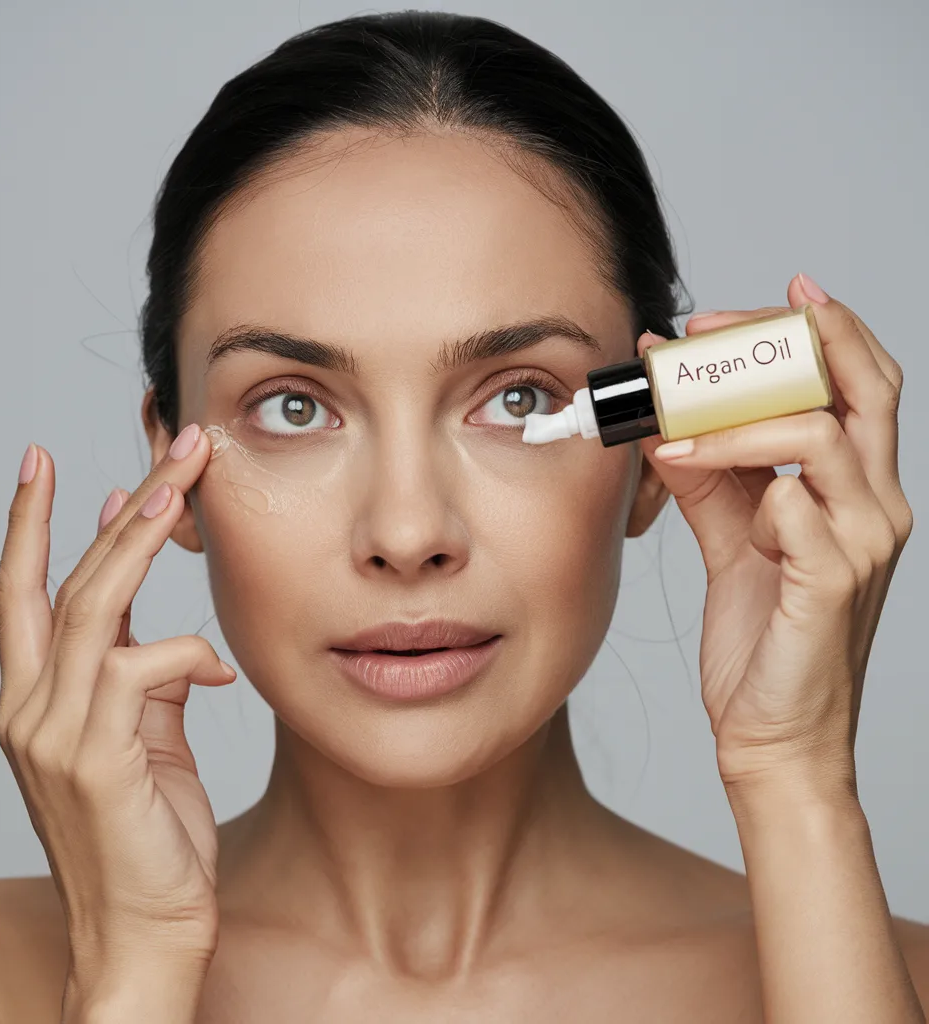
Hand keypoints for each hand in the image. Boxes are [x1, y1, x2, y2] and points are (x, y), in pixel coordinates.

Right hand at [0, 423, 234, 979]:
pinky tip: (223, 671)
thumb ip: (143, 678)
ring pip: (95, 608)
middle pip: (66, 580)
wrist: (144, 935)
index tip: (46, 461)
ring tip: (180, 490)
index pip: (22, 592)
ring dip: (141, 542)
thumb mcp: (143, 740)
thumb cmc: (149, 836)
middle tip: (172, 450)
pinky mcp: (96, 762)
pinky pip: (141, 672)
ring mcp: (55, 735)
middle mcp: (30, 709)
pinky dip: (187, 656)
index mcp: (37, 700)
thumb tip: (163, 625)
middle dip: (120, 508)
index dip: (30, 524)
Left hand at [640, 274, 912, 794]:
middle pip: (860, 384)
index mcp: (856, 488)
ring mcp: (862, 544)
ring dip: (735, 417)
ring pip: (822, 434)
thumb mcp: (731, 536)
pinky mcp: (831, 585)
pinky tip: (693, 483)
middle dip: (779, 342)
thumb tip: (667, 414)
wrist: (772, 735)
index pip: (858, 381)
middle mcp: (875, 505)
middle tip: (704, 333)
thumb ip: (709, 474)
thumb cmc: (762, 635)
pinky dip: (741, 483)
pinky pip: (795, 509)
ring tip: (670, 430)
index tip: (761, 297)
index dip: (819, 328)